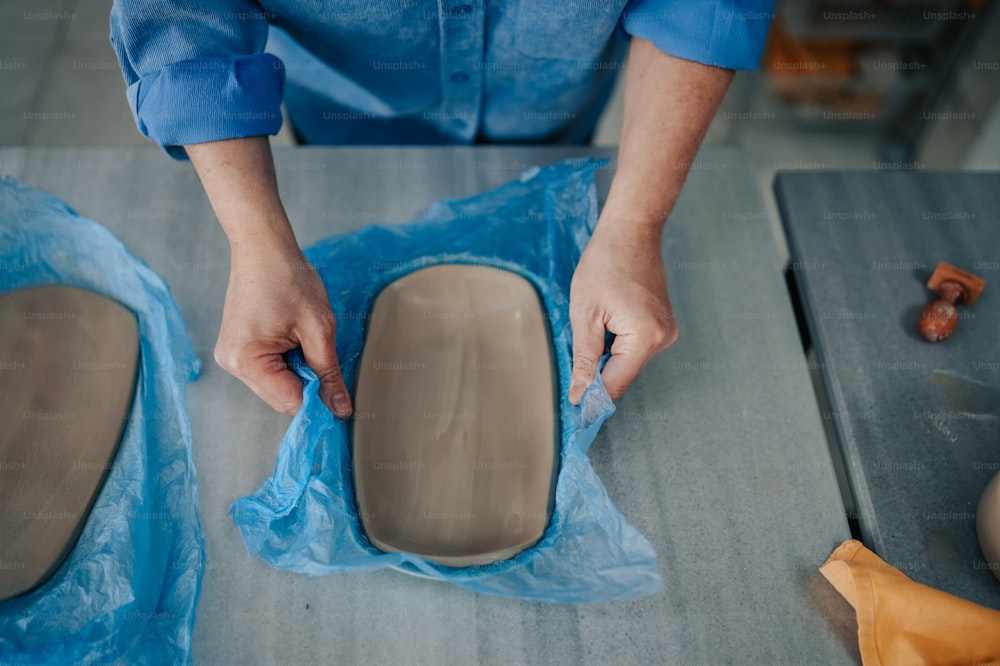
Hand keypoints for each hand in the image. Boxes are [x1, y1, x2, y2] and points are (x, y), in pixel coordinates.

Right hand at [214, 241, 352, 417]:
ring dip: (297, 371)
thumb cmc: (289, 279)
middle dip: (307, 382)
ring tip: (300, 336)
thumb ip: (329, 374)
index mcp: (246, 360)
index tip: (337, 386)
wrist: (264, 247)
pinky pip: (268, 371)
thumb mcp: (319, 329)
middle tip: (318, 348)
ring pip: (277, 385)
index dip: (318, 398)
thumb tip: (340, 410)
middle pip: (281, 397)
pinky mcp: (236, 350)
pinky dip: (287, 362)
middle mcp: (231, 364)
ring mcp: (230, 357)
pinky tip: (290, 336)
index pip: (289, 402)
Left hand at [568, 221, 677, 403]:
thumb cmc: (604, 265)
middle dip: (598, 371)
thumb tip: (581, 395)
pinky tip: (606, 319)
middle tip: (574, 355)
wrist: (630, 232)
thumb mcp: (585, 314)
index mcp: (645, 337)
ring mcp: (666, 332)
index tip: (574, 410)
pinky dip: (616, 343)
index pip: (616, 383)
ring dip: (607, 353)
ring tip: (594, 322)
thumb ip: (585, 359)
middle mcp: (663, 338)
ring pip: (628, 361)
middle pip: (623, 374)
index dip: (593, 397)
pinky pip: (635, 347)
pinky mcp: (663, 325)